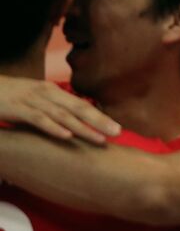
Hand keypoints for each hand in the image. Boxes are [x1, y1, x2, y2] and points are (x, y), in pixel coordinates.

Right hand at [0, 76, 119, 144]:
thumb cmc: (7, 98)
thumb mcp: (32, 101)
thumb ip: (50, 110)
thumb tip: (70, 124)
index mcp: (52, 91)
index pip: (81, 104)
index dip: (100, 116)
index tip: (118, 129)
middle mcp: (46, 93)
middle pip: (78, 108)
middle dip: (99, 121)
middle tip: (118, 134)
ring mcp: (31, 100)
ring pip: (62, 114)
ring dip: (83, 127)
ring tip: (99, 139)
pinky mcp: (16, 108)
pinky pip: (37, 119)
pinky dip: (53, 127)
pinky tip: (66, 136)